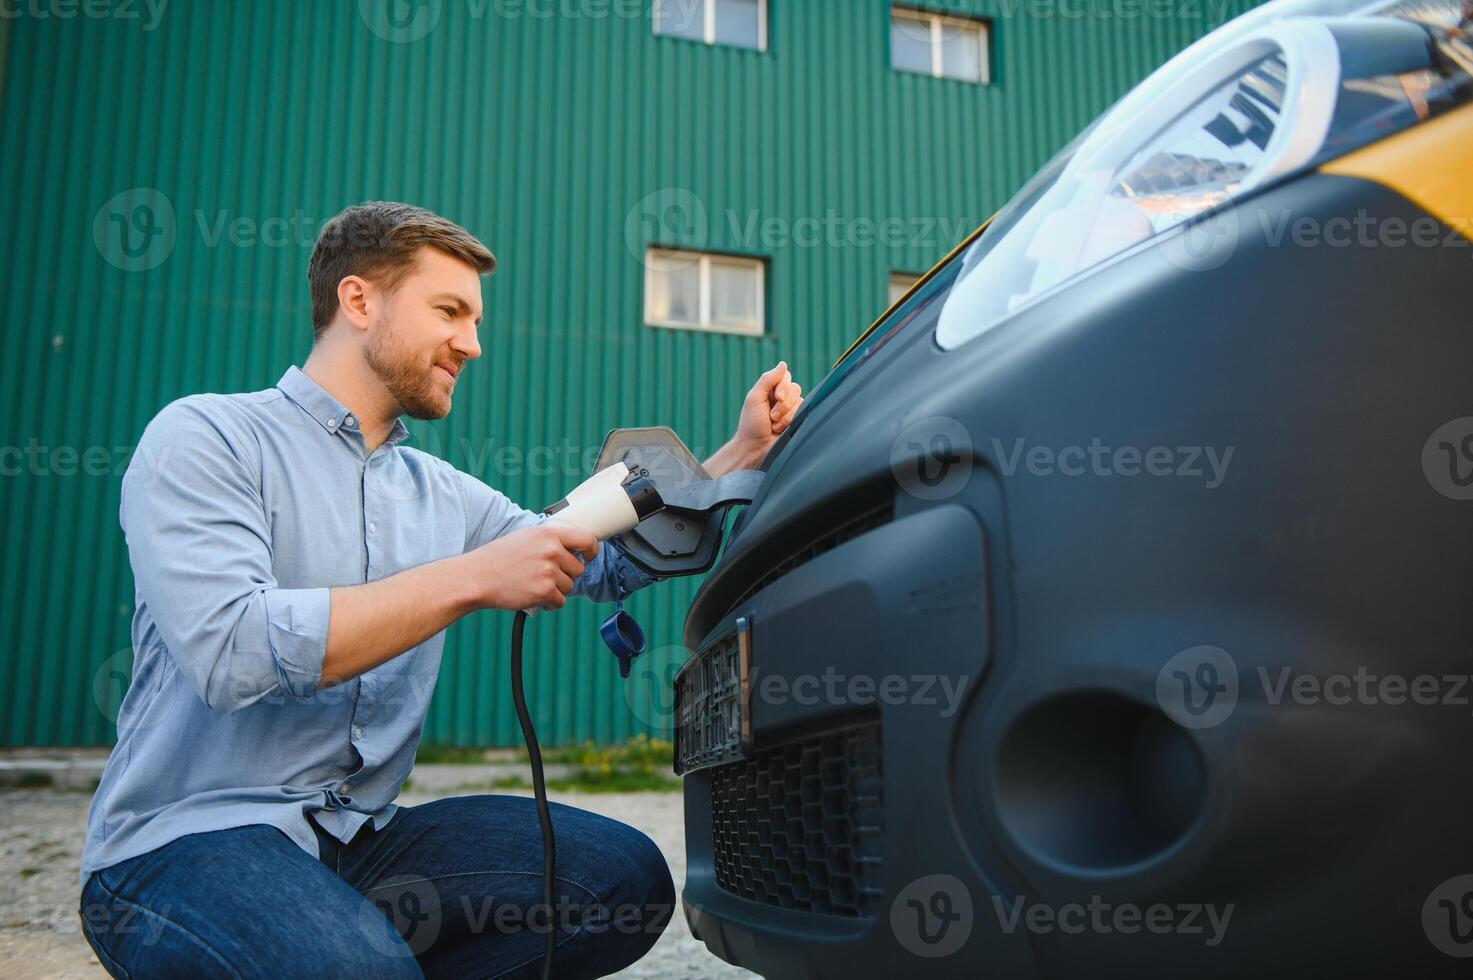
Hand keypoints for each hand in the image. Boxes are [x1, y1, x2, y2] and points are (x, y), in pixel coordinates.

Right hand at [466, 522, 599, 611]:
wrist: (476, 577)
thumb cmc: (498, 558)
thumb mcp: (526, 536)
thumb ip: (551, 539)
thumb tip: (573, 546)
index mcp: (549, 532)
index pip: (586, 539)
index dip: (592, 550)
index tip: (589, 556)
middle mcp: (552, 550)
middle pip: (578, 568)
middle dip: (564, 575)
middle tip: (542, 574)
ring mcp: (549, 571)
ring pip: (569, 586)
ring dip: (555, 589)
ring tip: (533, 584)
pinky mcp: (545, 591)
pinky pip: (560, 601)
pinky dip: (549, 603)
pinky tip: (533, 596)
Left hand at [705, 362, 803, 474]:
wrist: (755, 448)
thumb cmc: (751, 424)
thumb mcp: (754, 398)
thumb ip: (768, 379)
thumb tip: (783, 364)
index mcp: (770, 390)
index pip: (785, 377)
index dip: (783, 387)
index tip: (776, 398)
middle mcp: (782, 397)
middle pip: (795, 388)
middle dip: (784, 404)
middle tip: (771, 416)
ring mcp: (790, 409)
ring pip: (800, 401)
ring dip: (785, 415)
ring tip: (774, 425)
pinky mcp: (797, 420)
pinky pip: (803, 413)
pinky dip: (790, 422)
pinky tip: (780, 430)